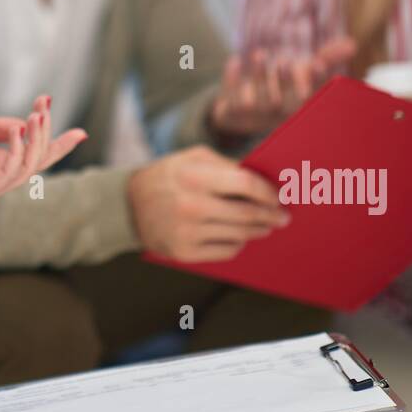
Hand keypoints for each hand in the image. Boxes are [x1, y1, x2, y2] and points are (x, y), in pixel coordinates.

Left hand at [0, 95, 86, 206]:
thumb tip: (23, 125)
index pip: (36, 158)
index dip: (58, 145)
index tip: (82, 132)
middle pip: (37, 162)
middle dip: (48, 135)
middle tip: (46, 106)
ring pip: (28, 167)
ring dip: (36, 140)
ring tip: (37, 115)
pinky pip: (9, 173)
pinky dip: (17, 151)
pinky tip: (18, 130)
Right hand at [128, 145, 289, 262]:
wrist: (128, 205)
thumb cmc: (168, 176)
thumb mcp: (192, 159)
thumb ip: (226, 166)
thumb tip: (264, 181)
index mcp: (194, 176)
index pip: (245, 184)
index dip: (268, 192)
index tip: (278, 197)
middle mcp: (190, 205)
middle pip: (247, 214)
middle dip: (271, 216)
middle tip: (283, 217)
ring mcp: (187, 232)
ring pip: (240, 235)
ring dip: (258, 230)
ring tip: (265, 226)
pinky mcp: (184, 253)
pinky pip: (226, 251)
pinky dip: (238, 243)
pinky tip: (239, 236)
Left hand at [209, 37, 355, 138]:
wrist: (240, 113)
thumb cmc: (281, 90)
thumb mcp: (303, 75)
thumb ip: (327, 59)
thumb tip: (352, 44)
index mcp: (298, 108)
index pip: (310, 98)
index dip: (315, 83)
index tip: (317, 64)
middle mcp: (277, 114)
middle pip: (283, 101)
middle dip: (284, 80)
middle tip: (285, 59)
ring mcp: (254, 115)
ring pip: (257, 100)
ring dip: (259, 76)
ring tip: (259, 54)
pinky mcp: (232, 111)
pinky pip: (231, 98)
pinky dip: (232, 80)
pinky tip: (234, 60)